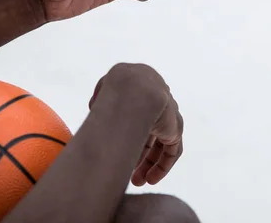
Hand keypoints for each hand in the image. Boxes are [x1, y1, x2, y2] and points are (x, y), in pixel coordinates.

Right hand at [89, 63, 183, 185]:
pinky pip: (173, 150)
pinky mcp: (175, 128)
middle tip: (129, 174)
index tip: (117, 153)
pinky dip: (163, 165)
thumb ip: (100, 100)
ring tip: (138, 182)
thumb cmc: (113, 89)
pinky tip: (151, 179)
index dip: (128, 138)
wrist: (133, 88)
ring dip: (149, 164)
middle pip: (150, 135)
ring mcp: (168, 115)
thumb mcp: (102, 93)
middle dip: (139, 156)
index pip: (137, 121)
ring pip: (161, 145)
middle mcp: (157, 105)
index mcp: (142, 95)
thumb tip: (95, 105)